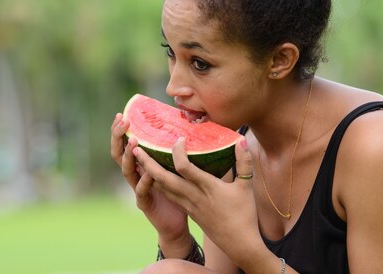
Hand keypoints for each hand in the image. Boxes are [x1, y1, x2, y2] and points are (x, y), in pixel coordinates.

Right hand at [110, 114, 188, 244]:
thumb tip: (191, 125)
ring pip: (127, 171)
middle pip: (118, 154)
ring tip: (134, 141)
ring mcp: (137, 189)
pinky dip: (144, 181)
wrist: (177, 223)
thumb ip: (176, 149)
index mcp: (140, 164)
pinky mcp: (144, 203)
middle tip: (124, 122)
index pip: (124, 144)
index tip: (123, 114)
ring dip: (129, 155)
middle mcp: (135, 175)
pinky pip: (141, 191)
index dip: (120, 130)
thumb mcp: (175, 166)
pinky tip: (149, 172)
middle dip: (119, 137)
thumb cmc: (178, 191)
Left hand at [133, 136, 260, 263]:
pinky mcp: (188, 211)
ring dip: (149, 174)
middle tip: (136, 149)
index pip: (184, 167)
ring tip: (139, 160)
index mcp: (207, 187)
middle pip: (165, 179)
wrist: (238, 243)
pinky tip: (153, 177)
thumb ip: (244, 162)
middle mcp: (193, 196)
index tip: (179, 139)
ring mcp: (188, 205)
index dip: (177, 151)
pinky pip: (169, 196)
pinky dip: (159, 185)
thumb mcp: (246, 186)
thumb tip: (243, 140)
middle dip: (149, 164)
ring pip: (163, 188)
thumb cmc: (244, 214)